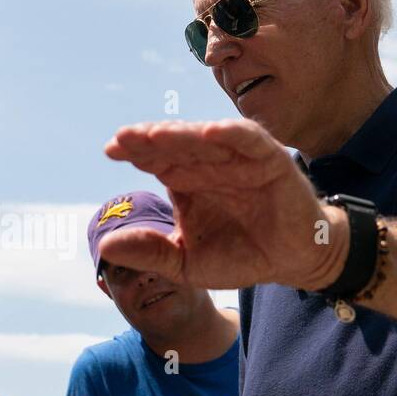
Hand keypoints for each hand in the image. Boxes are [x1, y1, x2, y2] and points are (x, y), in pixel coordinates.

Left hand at [103, 120, 349, 290]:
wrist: (290, 263)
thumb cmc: (238, 256)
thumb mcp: (187, 263)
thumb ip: (151, 253)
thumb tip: (105, 246)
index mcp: (186, 181)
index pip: (155, 159)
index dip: (134, 152)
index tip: (110, 150)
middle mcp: (209, 163)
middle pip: (175, 145)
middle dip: (149, 139)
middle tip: (124, 138)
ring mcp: (238, 158)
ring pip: (206, 139)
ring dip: (182, 134)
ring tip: (156, 134)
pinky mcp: (269, 159)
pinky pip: (250, 141)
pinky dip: (232, 134)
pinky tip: (210, 132)